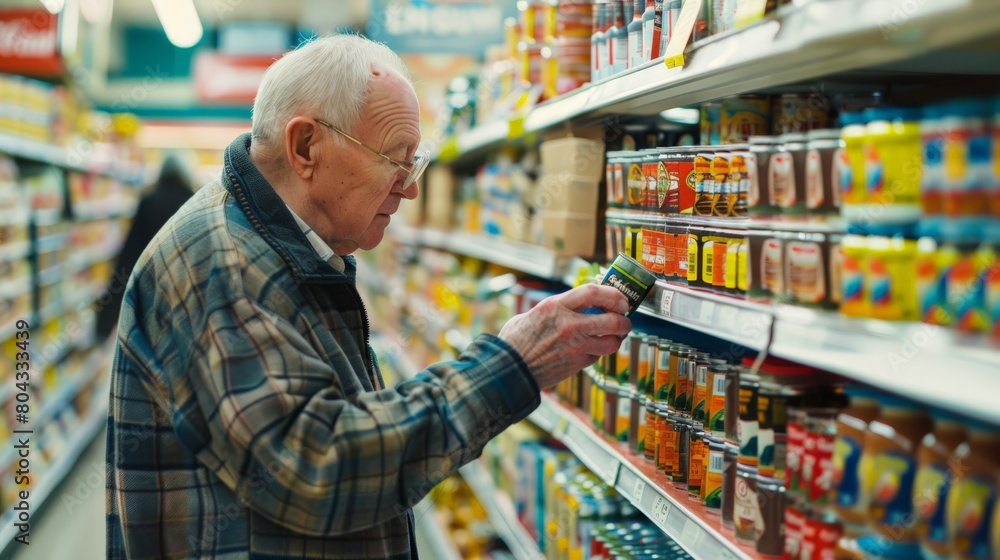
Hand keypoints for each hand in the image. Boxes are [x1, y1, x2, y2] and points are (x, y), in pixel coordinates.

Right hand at [498, 284, 631, 388]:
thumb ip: (556, 307)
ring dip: (616, 339)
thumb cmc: (516, 340)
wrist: (510, 369)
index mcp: (556, 306)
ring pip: (612, 342)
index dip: (613, 294)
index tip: (620, 298)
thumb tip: (577, 302)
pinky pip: (598, 356)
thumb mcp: (534, 313)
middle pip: (612, 320)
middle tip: (624, 319)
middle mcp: (569, 325)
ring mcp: (575, 346)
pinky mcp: (577, 364)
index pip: (593, 292)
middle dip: (624, 320)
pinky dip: (598, 352)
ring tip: (613, 336)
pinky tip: (590, 349)